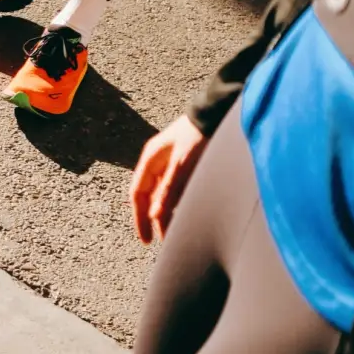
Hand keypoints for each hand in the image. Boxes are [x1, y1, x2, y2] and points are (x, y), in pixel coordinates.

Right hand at [130, 115, 207, 244]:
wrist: (215, 114)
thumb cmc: (198, 137)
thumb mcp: (183, 166)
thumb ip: (168, 191)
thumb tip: (155, 217)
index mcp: (150, 160)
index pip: (138, 194)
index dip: (140, 218)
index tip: (146, 239)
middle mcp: (156, 161)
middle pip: (148, 195)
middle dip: (152, 218)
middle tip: (160, 238)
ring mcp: (169, 161)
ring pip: (162, 193)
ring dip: (165, 211)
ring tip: (174, 229)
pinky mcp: (183, 162)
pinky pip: (174, 187)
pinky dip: (176, 201)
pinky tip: (184, 211)